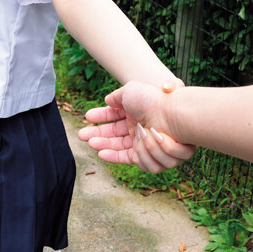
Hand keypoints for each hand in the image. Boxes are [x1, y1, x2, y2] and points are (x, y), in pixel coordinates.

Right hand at [78, 80, 194, 172]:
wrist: (170, 113)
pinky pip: (132, 160)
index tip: (88, 117)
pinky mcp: (149, 156)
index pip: (113, 117)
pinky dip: (116, 156)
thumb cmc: (151, 100)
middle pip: (114, 136)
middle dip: (97, 135)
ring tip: (93, 142)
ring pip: (120, 148)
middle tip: (82, 136)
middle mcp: (139, 129)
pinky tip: (103, 152)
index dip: (100, 118)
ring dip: (104, 145)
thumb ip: (116, 97)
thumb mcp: (130, 91)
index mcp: (134, 114)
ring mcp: (144, 143)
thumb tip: (107, 101)